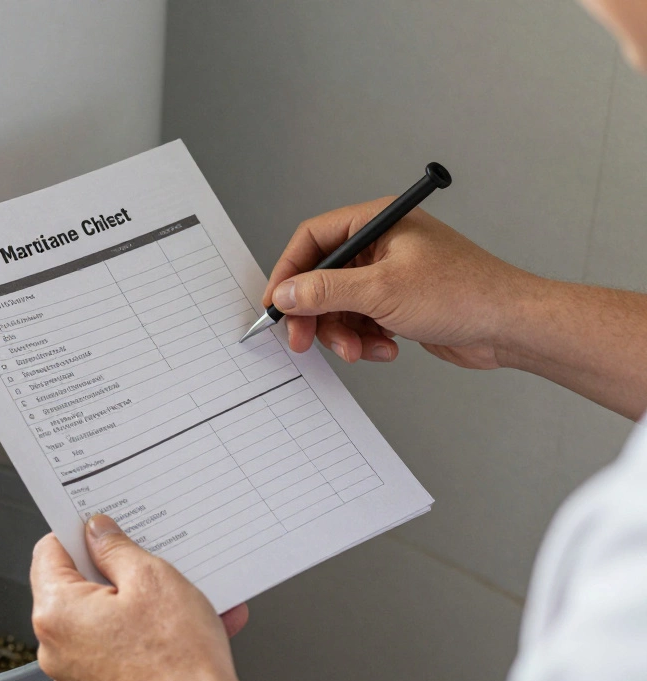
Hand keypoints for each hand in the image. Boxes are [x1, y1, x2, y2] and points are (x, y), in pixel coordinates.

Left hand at [30, 515, 257, 680]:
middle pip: (76, 585)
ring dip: (140, 601)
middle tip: (150, 560)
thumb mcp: (151, 578)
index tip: (102, 525)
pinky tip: (185, 624)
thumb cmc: (178, 663)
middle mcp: (56, 646)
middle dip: (116, 569)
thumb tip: (99, 533)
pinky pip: (117, 645)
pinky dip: (145, 631)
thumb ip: (117, 548)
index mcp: (56, 612)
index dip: (78, 532)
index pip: (49, 550)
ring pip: (103, 616)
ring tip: (182, 596)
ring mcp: (77, 672)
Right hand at [262, 198, 533, 368]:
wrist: (511, 327)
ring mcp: (391, 274)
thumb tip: (288, 292)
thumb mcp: (382, 292)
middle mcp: (383, 244)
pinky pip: (362, 321)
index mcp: (378, 222)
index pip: (313, 238)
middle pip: (323, 277)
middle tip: (305, 339)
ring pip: (341, 305)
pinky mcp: (400, 303)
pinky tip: (387, 348)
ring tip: (360, 349)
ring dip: (344, 333)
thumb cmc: (466, 293)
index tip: (278, 303)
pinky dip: (367, 340)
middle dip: (316, 313)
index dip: (290, 271)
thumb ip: (326, 291)